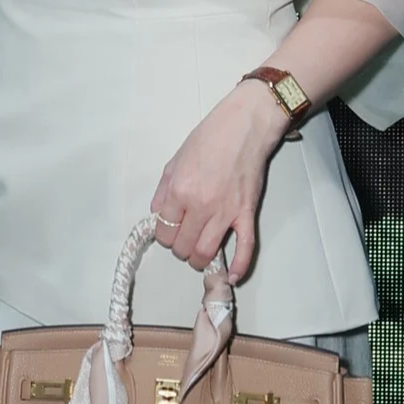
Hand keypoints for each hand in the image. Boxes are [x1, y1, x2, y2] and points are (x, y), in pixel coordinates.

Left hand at [150, 84, 287, 281]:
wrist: (244, 127)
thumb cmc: (209, 138)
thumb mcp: (174, 161)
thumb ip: (162, 191)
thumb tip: (157, 216)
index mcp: (179, 191)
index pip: (163, 232)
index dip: (165, 235)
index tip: (170, 230)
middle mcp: (200, 206)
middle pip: (183, 247)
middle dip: (180, 249)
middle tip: (185, 240)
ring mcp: (225, 212)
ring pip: (206, 253)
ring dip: (200, 260)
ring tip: (199, 254)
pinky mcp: (246, 214)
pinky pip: (245, 248)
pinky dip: (239, 266)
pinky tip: (232, 276)